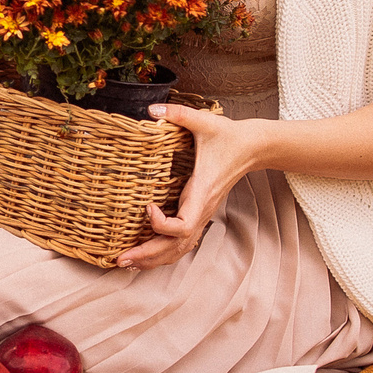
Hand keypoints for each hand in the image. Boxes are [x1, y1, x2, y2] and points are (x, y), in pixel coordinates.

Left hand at [115, 102, 264, 270]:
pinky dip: (165, 253)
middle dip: (148, 255)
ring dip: (154, 259)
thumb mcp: (203, 121)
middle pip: (176, 246)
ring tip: (127, 263)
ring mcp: (202, 214)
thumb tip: (152, 109)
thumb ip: (178, 114)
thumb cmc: (228, 136)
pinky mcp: (200, 213)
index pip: (183, 225)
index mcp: (201, 192)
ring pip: (180, 249)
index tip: (147, 207)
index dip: (162, 224)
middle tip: (120, 259)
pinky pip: (183, 242)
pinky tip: (147, 255)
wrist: (252, 148)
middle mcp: (202, 209)